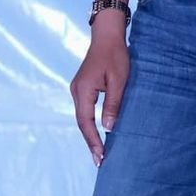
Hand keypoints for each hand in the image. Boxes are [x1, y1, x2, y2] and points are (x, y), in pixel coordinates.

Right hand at [70, 17, 129, 166]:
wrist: (107, 35)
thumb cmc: (115, 55)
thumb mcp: (119, 80)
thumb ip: (113, 104)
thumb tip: (108, 128)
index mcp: (83, 90)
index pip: (86, 122)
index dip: (93, 141)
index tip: (100, 157)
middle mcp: (76, 91)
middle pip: (82, 122)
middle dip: (90, 141)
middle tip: (99, 160)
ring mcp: (78, 89)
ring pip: (82, 116)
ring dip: (90, 133)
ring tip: (99, 151)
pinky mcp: (82, 87)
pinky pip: (85, 109)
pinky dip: (90, 122)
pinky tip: (97, 131)